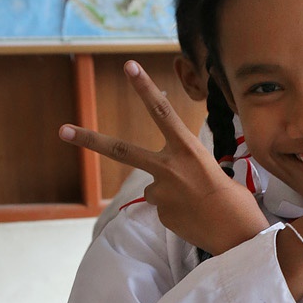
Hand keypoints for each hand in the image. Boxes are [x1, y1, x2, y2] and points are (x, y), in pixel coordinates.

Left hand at [59, 62, 269, 253]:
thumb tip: (169, 181)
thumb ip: (187, 167)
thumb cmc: (235, 202)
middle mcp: (170, 167)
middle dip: (89, 140)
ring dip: (171, 194)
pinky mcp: (160, 213)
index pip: (163, 112)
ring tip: (197, 206)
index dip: (145, 88)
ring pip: (154, 188)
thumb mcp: (213, 171)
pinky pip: (164, 208)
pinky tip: (194, 218)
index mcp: (189, 150)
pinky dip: (177, 212)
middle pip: (121, 150)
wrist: (239, 236)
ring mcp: (161, 192)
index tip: (129, 67)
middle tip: (63, 130)